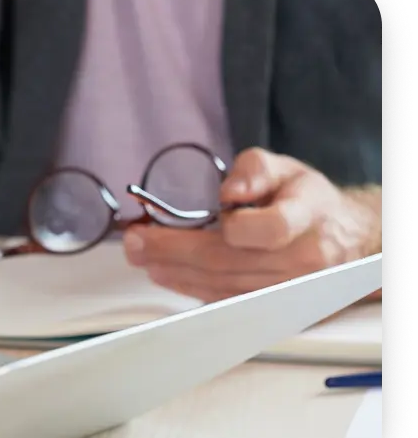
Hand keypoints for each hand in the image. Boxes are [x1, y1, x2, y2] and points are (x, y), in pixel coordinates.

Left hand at [122, 148, 380, 302]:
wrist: (344, 240)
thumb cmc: (308, 201)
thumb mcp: (286, 169)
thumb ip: (254, 170)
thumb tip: (227, 191)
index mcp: (306, 219)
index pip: (270, 229)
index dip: (235, 227)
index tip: (208, 214)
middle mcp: (301, 260)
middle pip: (229, 262)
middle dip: (173, 251)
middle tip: (135, 241)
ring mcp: (288, 291)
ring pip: (222, 286)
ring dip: (175, 272)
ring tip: (142, 257)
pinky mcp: (275, 309)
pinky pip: (226, 301)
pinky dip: (191, 288)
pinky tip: (166, 274)